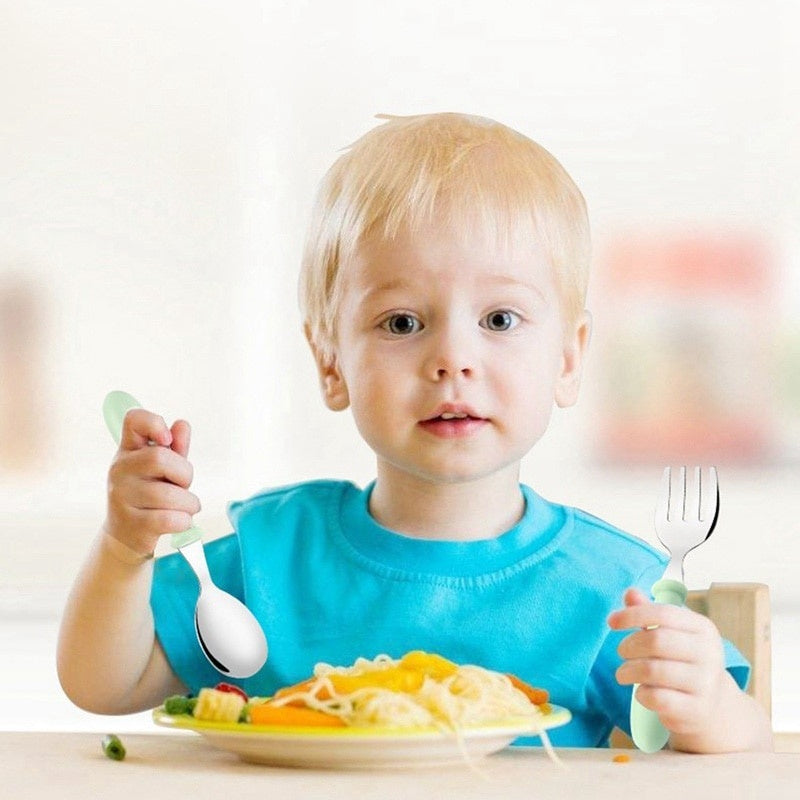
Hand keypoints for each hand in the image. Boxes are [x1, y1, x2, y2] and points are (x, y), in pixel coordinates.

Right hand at [103, 408, 200, 555]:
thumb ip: (176, 447)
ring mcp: (122, 497)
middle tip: (183, 485)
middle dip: (184, 473)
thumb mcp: (164, 469)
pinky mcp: (132, 524)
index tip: (167, 440)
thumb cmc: (150, 496)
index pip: (134, 420)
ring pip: (170, 494)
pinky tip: (181, 521)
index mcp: (128, 450)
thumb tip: (182, 424)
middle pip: (160, 458)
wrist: (125, 537)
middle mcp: (120, 469)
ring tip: (186, 507)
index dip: (154, 423)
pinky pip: (170, 519)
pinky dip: (185, 520)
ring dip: (189, 503)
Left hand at [607, 587, 728, 739]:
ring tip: (623, 673)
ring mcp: (706, 683)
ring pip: (653, 670)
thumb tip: (630, 593)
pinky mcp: (697, 710)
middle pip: (656, 641)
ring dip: (628, 671)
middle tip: (621, 652)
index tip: (611, 622)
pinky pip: (658, 698)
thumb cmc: (682, 662)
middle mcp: (710, 654)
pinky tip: (641, 692)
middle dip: (629, 645)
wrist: (712, 706)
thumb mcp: (670, 634)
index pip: (664, 613)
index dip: (633, 615)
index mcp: (703, 628)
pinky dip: (641, 694)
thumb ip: (648, 613)